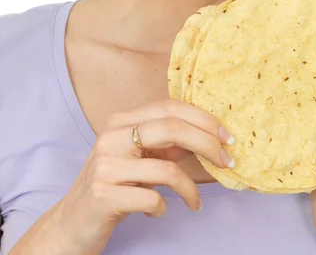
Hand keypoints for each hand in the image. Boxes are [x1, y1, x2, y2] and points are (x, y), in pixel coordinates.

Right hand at [53, 99, 233, 254]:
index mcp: (122, 121)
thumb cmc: (113, 187)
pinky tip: (156, 211)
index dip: (204, 120)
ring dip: (190, 189)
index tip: (227, 137)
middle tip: (227, 162)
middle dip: (208, 144)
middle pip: (172, 128)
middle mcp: (112, 136)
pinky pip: (152, 198)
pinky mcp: (103, 195)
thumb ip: (167, 143)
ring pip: (166, 168)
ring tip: (194, 201)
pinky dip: (162, 207)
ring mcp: (106, 165)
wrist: (71, 224)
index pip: (171, 107)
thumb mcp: (139, 158)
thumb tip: (210, 134)